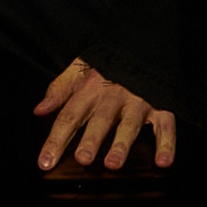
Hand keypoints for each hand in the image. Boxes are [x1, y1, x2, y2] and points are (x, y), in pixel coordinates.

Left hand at [33, 57, 175, 172]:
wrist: (140, 43)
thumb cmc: (106, 62)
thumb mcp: (77, 68)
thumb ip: (58, 89)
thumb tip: (39, 110)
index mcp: (89, 89)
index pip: (69, 117)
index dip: (56, 140)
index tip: (45, 162)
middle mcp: (113, 96)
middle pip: (100, 121)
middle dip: (91, 140)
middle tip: (83, 159)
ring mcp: (138, 101)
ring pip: (130, 125)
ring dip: (122, 144)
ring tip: (113, 163)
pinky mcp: (161, 106)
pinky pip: (166, 126)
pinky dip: (167, 144)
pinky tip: (163, 162)